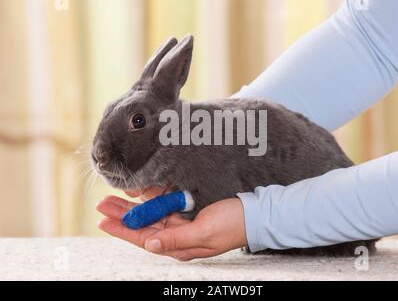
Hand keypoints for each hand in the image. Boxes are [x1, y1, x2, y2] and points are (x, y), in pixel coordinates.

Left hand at [96, 191, 247, 260]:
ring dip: (133, 206)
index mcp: (180, 246)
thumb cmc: (233, 225)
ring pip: (150, 214)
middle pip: (143, 225)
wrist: (254, 215)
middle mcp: (177, 236)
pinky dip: (152, 198)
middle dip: (122, 215)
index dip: (123, 230)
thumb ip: (176, 239)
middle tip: (102, 204)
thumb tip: (149, 244)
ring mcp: (182, 223)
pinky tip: (141, 192)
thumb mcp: (204, 233)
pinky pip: (165, 205)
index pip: (144, 238)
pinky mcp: (188, 212)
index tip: (103, 221)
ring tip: (115, 197)